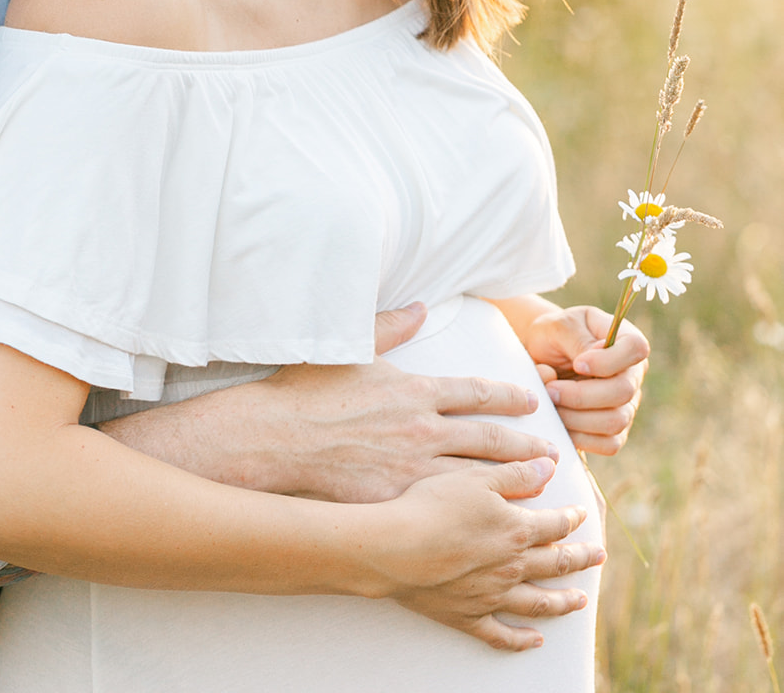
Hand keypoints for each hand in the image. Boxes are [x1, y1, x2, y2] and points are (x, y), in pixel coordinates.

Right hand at [245, 305, 562, 502]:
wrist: (277, 438)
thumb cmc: (309, 391)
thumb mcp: (354, 347)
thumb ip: (392, 327)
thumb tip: (419, 307)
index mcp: (416, 390)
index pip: (476, 393)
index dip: (509, 397)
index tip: (530, 401)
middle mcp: (423, 429)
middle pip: (489, 439)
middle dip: (525, 446)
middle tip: (551, 453)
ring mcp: (412, 469)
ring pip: (477, 476)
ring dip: (513, 481)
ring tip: (539, 486)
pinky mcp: (397, 502)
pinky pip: (447, 510)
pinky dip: (476, 514)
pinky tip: (494, 522)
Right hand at [367, 456, 604, 649]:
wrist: (396, 548)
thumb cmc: (432, 505)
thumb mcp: (475, 476)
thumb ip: (515, 473)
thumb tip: (550, 466)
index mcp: (516, 530)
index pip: (555, 524)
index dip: (572, 518)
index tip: (582, 515)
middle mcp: (511, 567)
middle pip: (556, 564)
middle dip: (581, 559)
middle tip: (599, 557)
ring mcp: (492, 597)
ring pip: (538, 602)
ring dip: (563, 602)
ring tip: (580, 601)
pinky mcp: (468, 617)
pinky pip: (503, 635)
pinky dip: (522, 640)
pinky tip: (535, 641)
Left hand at [525, 304, 648, 455]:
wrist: (538, 358)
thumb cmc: (551, 336)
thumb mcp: (558, 326)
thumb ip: (576, 339)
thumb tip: (588, 361)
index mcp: (625, 339)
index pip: (636, 348)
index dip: (608, 360)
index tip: (578, 364)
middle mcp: (632, 374)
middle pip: (623, 391)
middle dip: (581, 395)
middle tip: (550, 390)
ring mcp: (627, 405)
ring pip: (615, 421)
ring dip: (576, 417)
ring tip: (550, 403)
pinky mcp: (615, 431)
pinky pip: (609, 444)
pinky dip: (580, 436)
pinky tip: (558, 420)